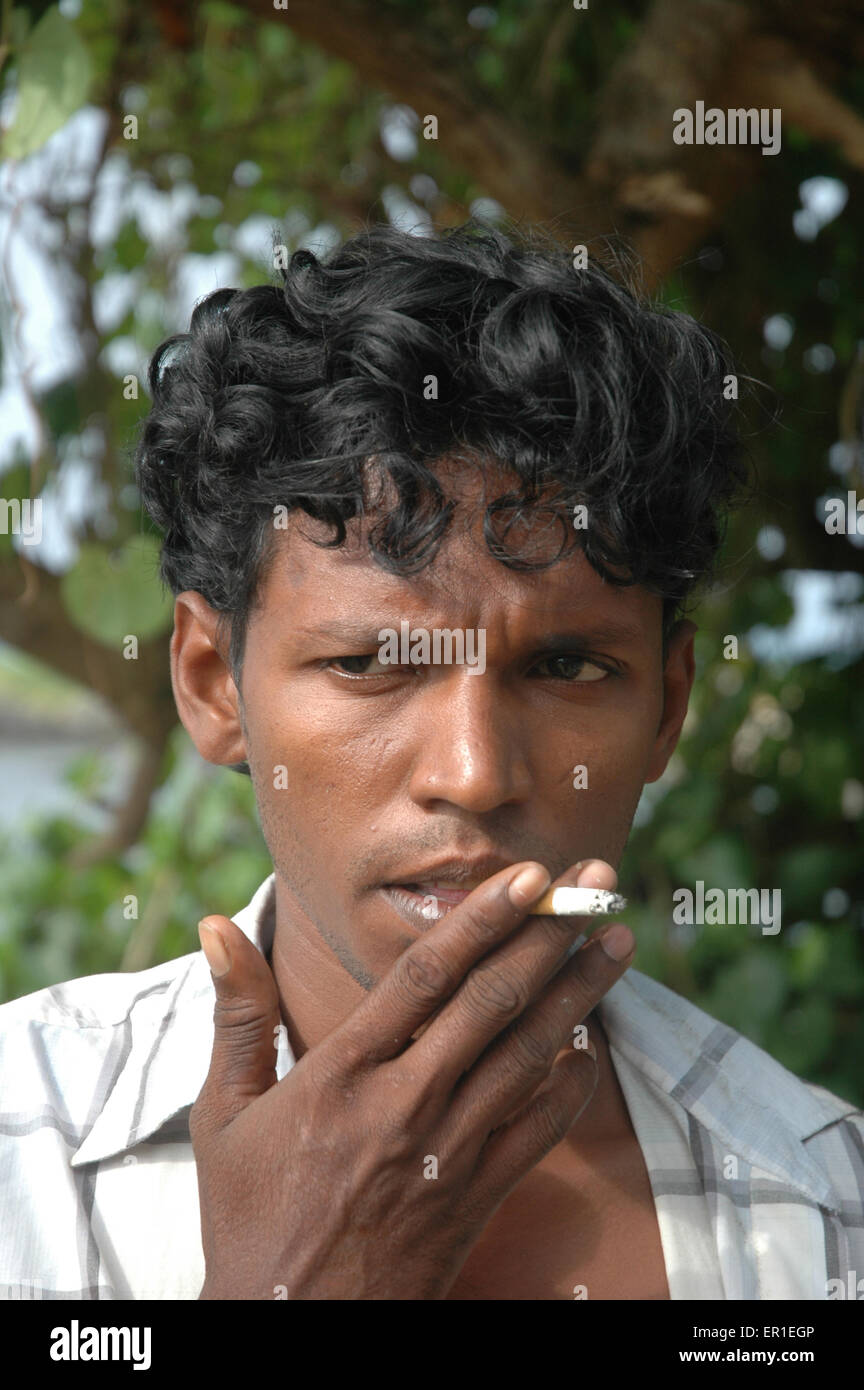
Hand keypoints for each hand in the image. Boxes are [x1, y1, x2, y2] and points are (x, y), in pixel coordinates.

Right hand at [189, 858, 633, 1299]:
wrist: (286, 1330)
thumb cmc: (248, 1216)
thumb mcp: (222, 1113)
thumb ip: (236, 1014)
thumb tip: (215, 925)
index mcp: (341, 1074)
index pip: (425, 977)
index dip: (482, 920)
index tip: (528, 876)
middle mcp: (403, 1104)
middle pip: (493, 1004)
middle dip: (551, 936)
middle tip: (598, 882)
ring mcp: (447, 1153)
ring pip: (528, 1057)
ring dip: (579, 995)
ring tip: (619, 943)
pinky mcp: (475, 1199)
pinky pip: (537, 1135)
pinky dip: (568, 1089)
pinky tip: (591, 1048)